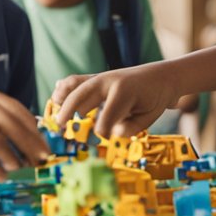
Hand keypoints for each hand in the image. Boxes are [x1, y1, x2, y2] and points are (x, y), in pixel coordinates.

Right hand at [55, 63, 178, 138]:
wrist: (160, 77)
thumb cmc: (154, 99)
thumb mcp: (150, 116)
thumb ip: (132, 127)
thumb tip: (112, 133)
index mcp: (124, 92)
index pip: (106, 115)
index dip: (102, 130)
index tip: (101, 139)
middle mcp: (108, 82)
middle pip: (82, 96)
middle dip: (70, 113)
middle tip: (62, 129)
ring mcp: (100, 78)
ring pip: (74, 85)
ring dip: (62, 101)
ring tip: (56, 117)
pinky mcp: (95, 78)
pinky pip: (75, 80)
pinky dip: (64, 88)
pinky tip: (56, 98)